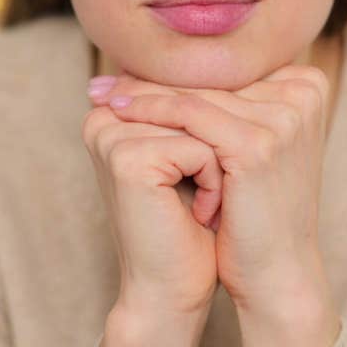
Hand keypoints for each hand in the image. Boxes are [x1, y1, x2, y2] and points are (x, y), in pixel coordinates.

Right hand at [81, 96, 224, 324]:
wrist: (175, 288)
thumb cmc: (194, 224)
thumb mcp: (198, 155)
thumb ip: (201, 107)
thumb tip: (242, 58)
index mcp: (116, 109)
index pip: (188, 86)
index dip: (219, 125)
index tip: (214, 168)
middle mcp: (105, 115)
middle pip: (195, 100)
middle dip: (222, 144)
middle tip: (221, 188)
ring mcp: (110, 134)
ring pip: (202, 121)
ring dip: (222, 164)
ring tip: (211, 202)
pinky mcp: (126, 158)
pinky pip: (200, 148)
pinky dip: (215, 183)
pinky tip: (203, 214)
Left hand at [88, 66, 340, 346]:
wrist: (276, 270)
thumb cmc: (257, 209)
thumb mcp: (251, 144)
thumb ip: (229, 103)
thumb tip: (170, 64)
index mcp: (308, 86)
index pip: (227, 69)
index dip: (175, 71)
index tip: (126, 73)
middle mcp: (304, 93)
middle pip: (212, 79)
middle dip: (154, 80)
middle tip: (104, 81)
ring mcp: (285, 118)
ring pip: (196, 93)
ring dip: (144, 94)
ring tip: (103, 96)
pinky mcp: (258, 143)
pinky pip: (190, 114)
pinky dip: (150, 111)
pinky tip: (118, 112)